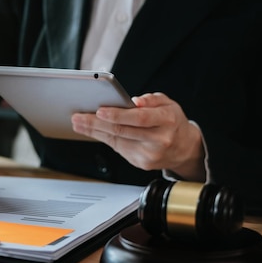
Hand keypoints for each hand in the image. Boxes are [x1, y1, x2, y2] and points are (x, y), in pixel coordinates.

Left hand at [71, 92, 204, 180]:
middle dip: (96, 123)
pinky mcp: (141, 163)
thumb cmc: (171, 122)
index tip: (99, 111)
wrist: (183, 148)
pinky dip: (102, 138)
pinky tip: (91, 131)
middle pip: (122, 130)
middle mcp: (159, 139)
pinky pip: (117, 148)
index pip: (139, 118)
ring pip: (116, 140)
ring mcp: (149, 154)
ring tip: (78, 122)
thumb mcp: (168, 104)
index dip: (118, 115)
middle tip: (78, 117)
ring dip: (94, 131)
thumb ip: (152, 99)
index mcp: (167, 121)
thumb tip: (136, 101)